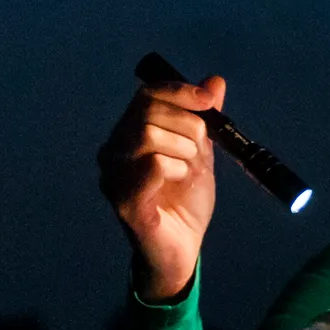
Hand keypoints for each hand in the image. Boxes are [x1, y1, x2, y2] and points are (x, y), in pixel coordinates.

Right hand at [96, 72, 224, 300]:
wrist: (183, 248)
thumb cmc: (185, 201)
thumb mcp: (201, 154)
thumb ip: (203, 119)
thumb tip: (216, 81)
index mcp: (129, 135)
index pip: (147, 95)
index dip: (179, 91)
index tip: (208, 101)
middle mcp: (113, 151)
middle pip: (149, 112)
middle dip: (187, 126)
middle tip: (199, 152)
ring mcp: (114, 177)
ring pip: (148, 135)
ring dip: (183, 150)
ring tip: (189, 171)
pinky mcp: (124, 202)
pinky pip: (150, 167)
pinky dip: (175, 168)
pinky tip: (180, 181)